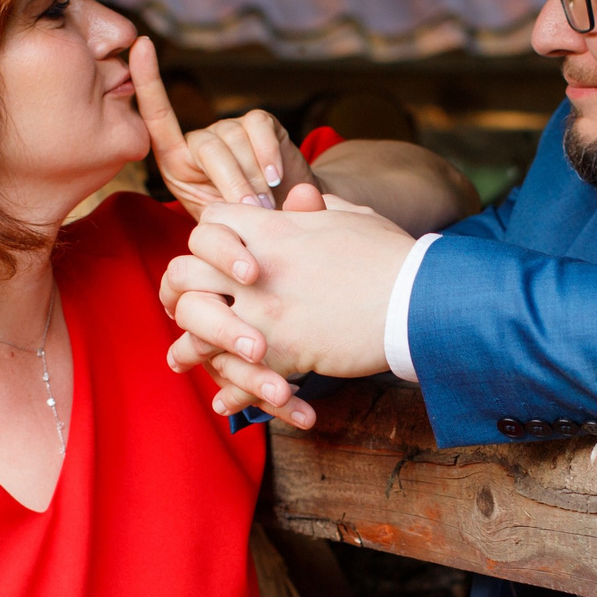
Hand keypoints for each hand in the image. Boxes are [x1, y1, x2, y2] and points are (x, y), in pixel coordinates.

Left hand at [130, 35, 297, 212]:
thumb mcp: (217, 222)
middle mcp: (198, 139)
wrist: (280, 220)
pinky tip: (276, 177)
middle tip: (251, 211)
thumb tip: (240, 203)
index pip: (156, 116)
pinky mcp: (259, 124)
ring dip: (254, 178)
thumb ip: (216, 210)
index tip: (141, 44)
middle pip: (208, 147)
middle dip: (232, 182)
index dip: (147, 80)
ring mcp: (228, 128)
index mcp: (175, 161)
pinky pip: (258, 130)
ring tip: (265, 204)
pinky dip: (268, 155)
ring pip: (236, 141)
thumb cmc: (241, 226)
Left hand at [158, 193, 410, 418]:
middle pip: (184, 274)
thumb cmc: (391, 256)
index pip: (207, 224)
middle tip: (182, 310)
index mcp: (272, 230)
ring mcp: (264, 312)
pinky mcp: (281, 353)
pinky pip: (236, 377)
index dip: (204, 242)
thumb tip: (304, 195)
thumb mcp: (351, 216)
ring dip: (189, 348)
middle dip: (178, 294)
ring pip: (196, 329)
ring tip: (184, 360)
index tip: (210, 261)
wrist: (417, 299)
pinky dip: (231, 393)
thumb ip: (317, 206)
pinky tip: (227, 401)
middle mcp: (257, 269)